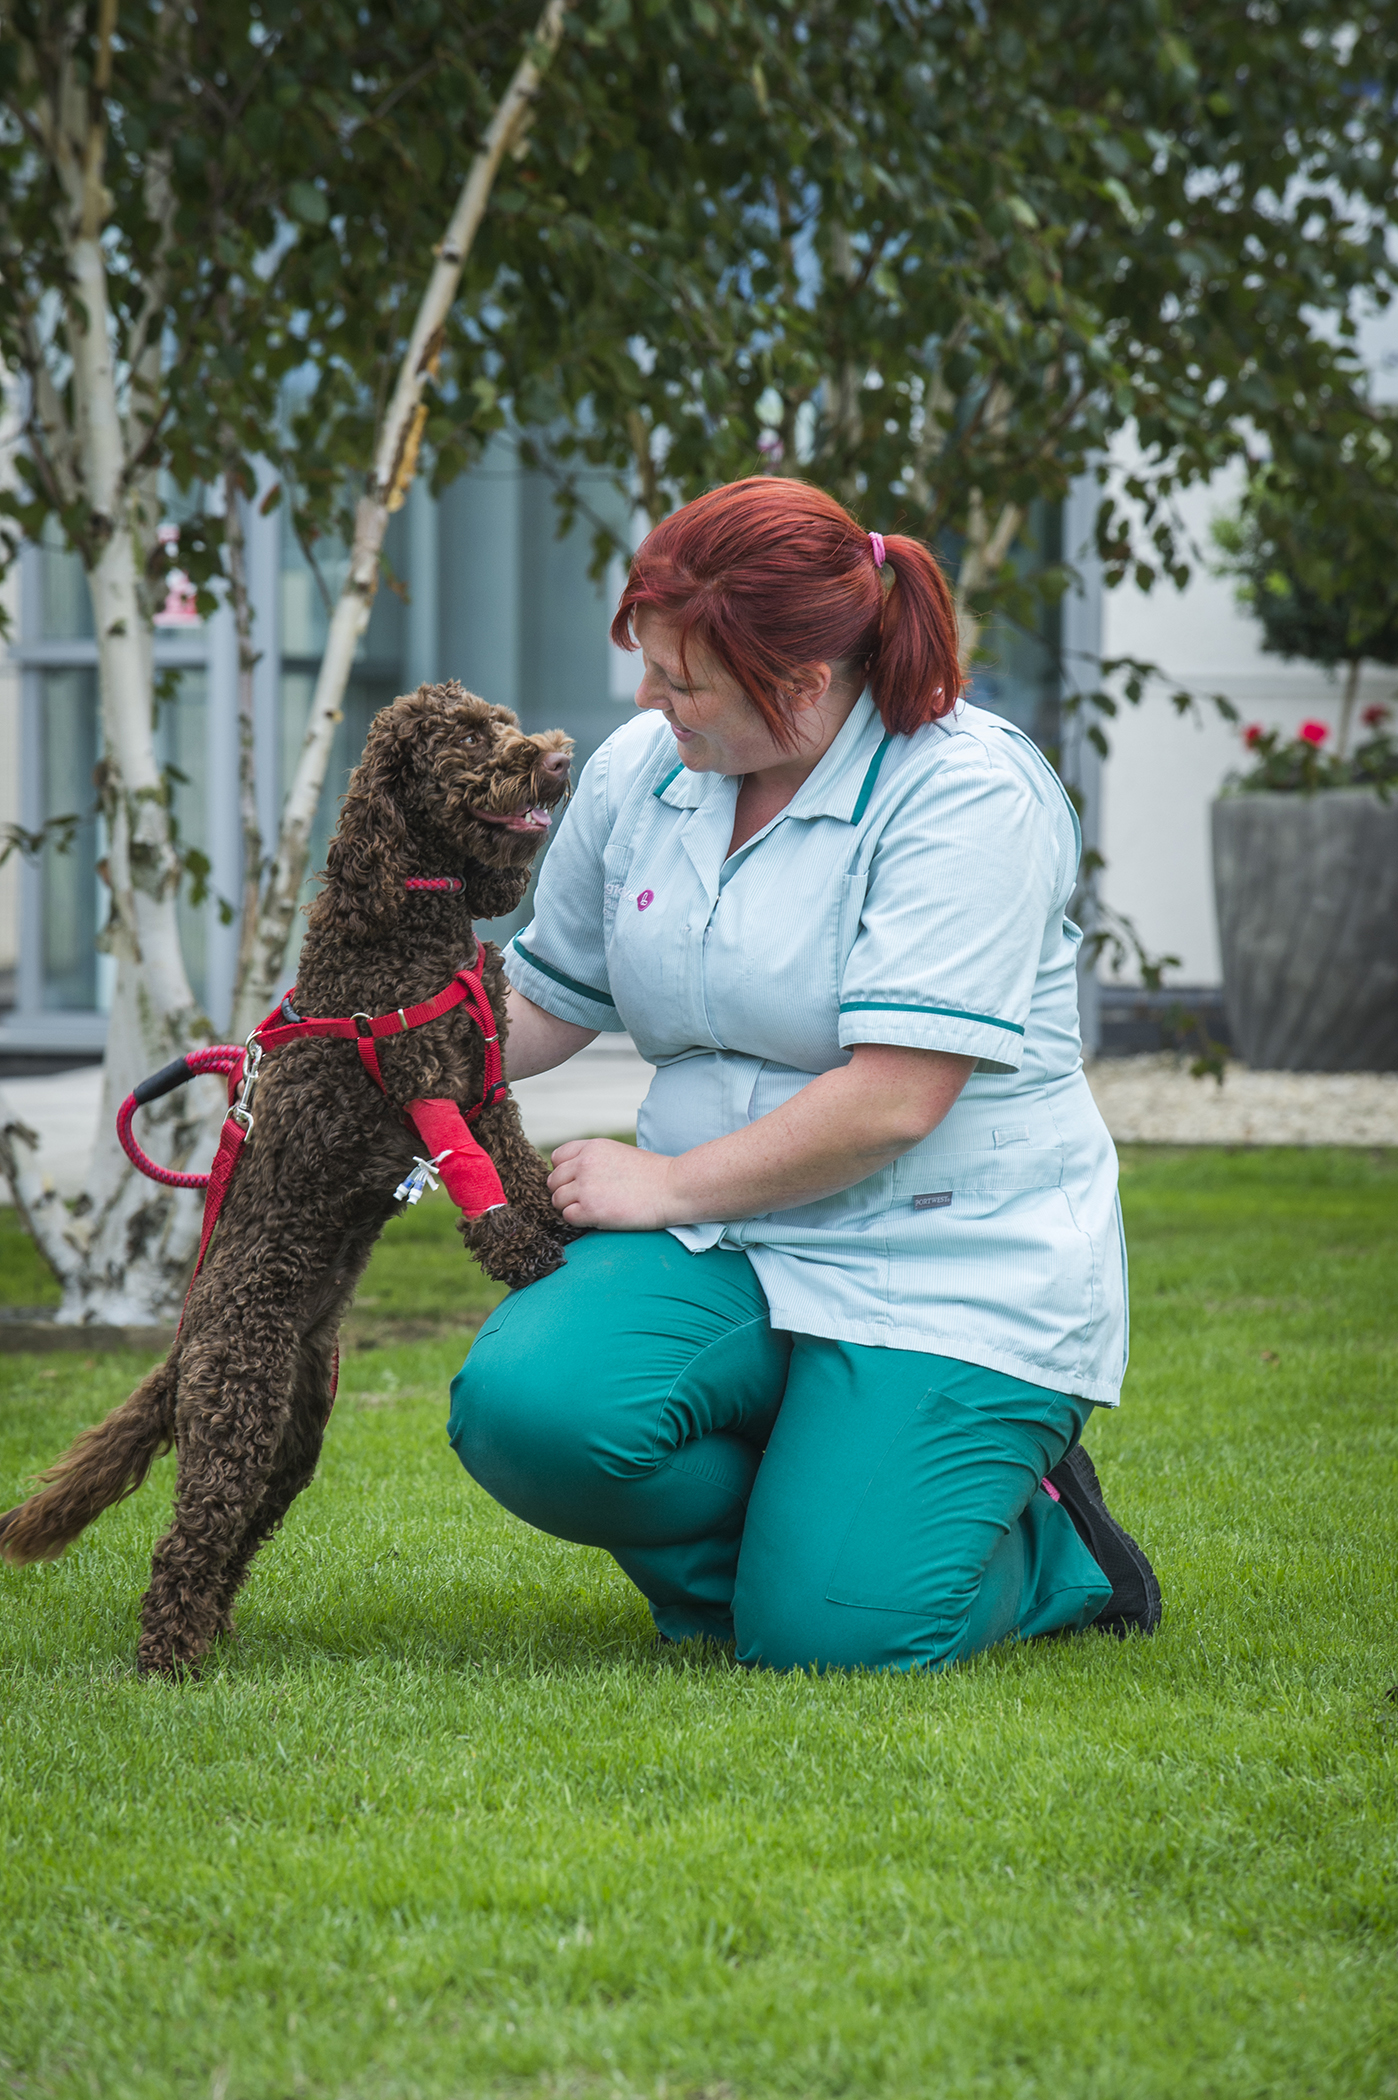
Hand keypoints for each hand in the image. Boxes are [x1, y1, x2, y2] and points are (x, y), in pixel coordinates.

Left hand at [546, 1138, 678, 1230]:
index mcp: (591, 1147)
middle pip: (554, 1181)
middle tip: (586, 1200)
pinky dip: (578, 1221)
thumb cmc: (653, 1174)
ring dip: (571, 1208)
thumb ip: (594, 1159)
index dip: (565, 1173)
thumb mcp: (619, 1153)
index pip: (557, 1158)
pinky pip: (567, 1217)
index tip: (579, 1183)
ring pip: (557, 1200)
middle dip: (566, 1192)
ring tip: (593, 1210)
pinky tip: (598, 1218)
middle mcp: (584, 1163)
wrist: (673, 1188)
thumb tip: (573, 1175)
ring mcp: (585, 1186)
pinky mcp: (591, 1209)